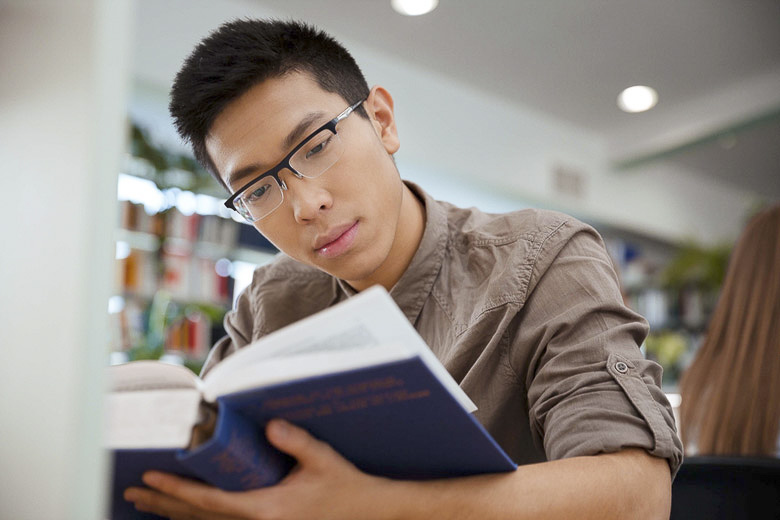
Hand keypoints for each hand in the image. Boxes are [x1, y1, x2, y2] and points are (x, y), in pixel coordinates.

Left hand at [124, 419, 392, 519]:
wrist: (366, 512)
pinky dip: (197, 518)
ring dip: (174, 513)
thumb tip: (271, 426)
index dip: (179, 491)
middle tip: (133, 490)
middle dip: (164, 504)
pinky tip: (184, 514)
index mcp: (267, 509)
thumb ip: (296, 442)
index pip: (212, 501)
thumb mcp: (323, 460)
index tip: (153, 479)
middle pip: (199, 517)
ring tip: (145, 503)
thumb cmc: (344, 487)